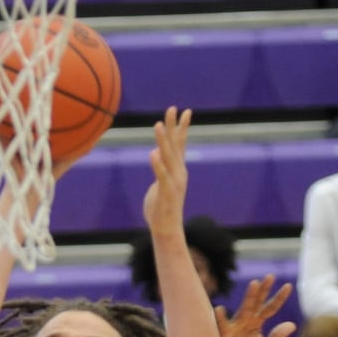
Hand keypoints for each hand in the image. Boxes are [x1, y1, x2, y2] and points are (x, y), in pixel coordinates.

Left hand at [141, 107, 191, 234]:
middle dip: (173, 126)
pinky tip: (153, 153)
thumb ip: (160, 169)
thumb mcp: (160, 184)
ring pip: (168, 157)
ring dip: (163, 141)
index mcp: (178, 170)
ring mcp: (173, 182)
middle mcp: (179, 173)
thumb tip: (157, 155)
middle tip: (172, 108)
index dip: (181, 127)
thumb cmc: (161, 208)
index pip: (181, 144)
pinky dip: (157, 164)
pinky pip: (161, 176)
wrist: (167, 229)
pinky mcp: (166, 192)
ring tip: (158, 125)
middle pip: (176, 145)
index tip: (184, 111)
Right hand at [215, 275, 295, 336]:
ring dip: (249, 296)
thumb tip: (292, 324)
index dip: (279, 298)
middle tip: (271, 276)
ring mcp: (235, 326)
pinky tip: (219, 309)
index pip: (270, 308)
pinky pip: (222, 324)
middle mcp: (246, 320)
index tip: (289, 286)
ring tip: (254, 284)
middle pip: (257, 302)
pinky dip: (220, 317)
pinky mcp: (224, 334)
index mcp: (257, 323)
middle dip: (263, 290)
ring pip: (244, 308)